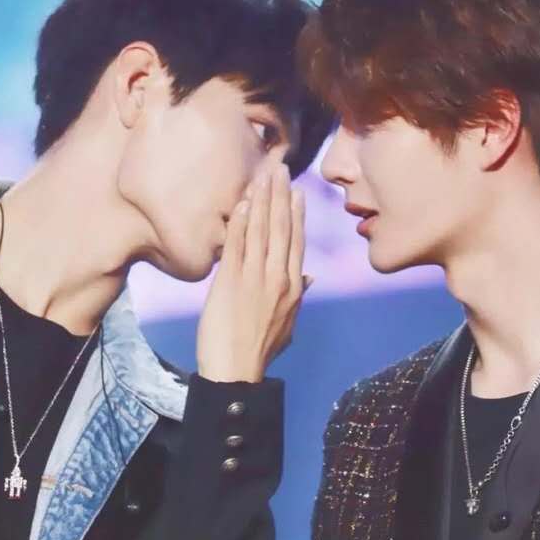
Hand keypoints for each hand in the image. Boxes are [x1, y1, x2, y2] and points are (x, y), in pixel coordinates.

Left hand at [196, 162, 309, 382]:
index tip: (296, 192)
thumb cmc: (259, 350)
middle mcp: (277, 277)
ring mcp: (254, 277)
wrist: (236, 370)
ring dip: (261, 200)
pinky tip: (242, 203)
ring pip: (260, 231)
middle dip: (279, 197)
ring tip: (262, 176)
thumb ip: (297, 297)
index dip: (296, 214)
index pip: (296, 242)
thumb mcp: (288, 324)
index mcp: (293, 287)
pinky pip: (236, 244)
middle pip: (280, 229)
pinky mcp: (230, 281)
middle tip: (278, 169)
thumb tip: (309, 278)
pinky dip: (240, 222)